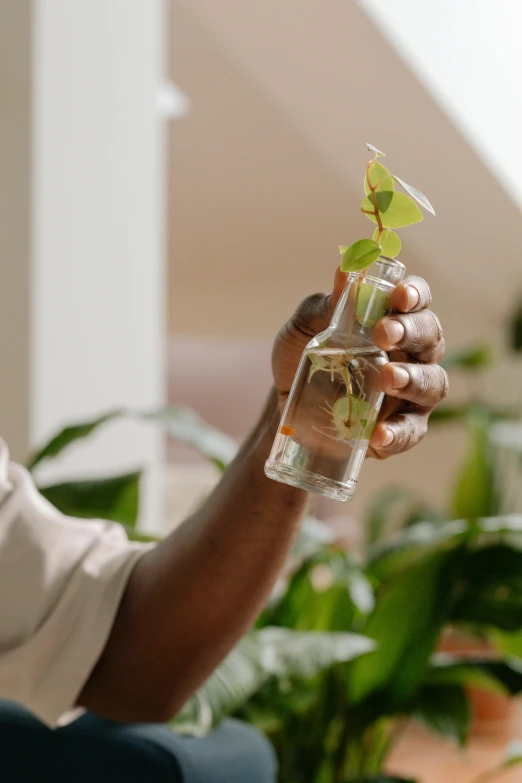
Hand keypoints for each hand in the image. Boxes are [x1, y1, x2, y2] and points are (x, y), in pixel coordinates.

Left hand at [272, 267, 447, 458]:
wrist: (286, 408)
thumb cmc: (301, 358)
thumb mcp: (303, 329)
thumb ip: (323, 306)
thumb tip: (343, 273)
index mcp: (392, 320)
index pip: (416, 300)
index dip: (414, 293)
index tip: (399, 295)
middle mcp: (412, 354)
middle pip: (431, 337)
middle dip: (411, 332)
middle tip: (383, 335)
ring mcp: (411, 394)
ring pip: (433, 383)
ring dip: (414, 379)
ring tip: (387, 379)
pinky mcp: (401, 429)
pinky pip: (411, 431)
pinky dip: (398, 433)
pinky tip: (379, 434)